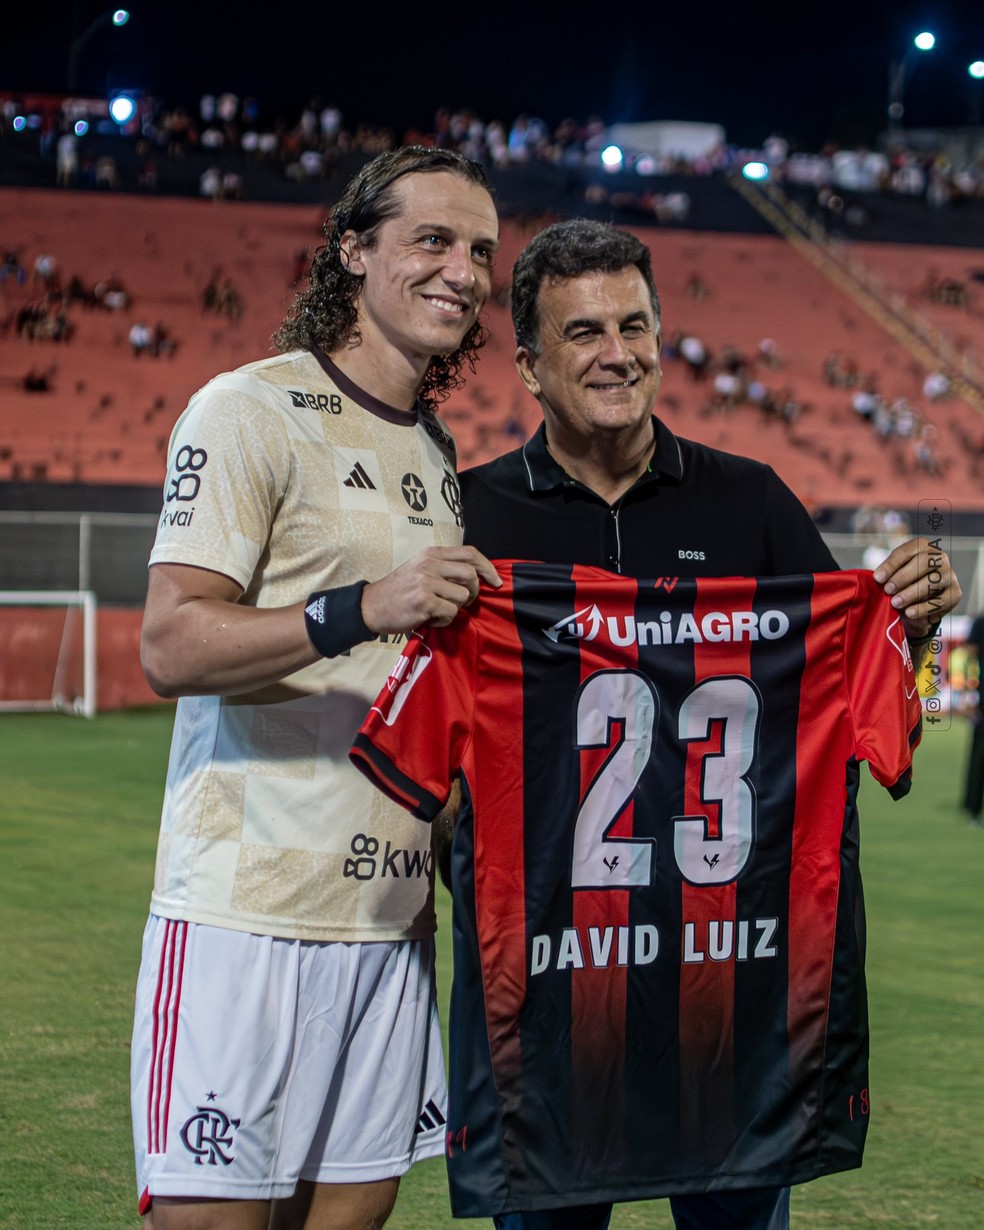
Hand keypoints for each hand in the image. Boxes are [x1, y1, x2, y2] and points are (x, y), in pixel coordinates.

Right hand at [361, 546, 500, 634]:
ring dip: (456, 608)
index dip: (487, 567)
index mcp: (431, 554)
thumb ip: (444, 569)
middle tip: (463, 602)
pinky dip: (444, 620)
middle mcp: (429, 564)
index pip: (470, 553)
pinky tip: (430, 618)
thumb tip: (477, 576)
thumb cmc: (399, 591)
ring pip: (463, 596)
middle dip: (474, 592)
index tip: (496, 581)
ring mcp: (426, 582)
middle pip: (471, 574)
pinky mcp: (424, 601)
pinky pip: (451, 612)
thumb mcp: (420, 569)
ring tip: (438, 610)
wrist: (371, 607)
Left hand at [872, 537, 960, 639]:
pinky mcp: (955, 593)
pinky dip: (922, 608)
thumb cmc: (902, 584)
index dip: (891, 565)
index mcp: (922, 546)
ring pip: (932, 582)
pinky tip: (909, 612)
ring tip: (895, 603)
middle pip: (923, 562)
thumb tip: (878, 578)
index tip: (877, 578)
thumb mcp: (893, 575)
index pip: (906, 552)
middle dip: (903, 577)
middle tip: (888, 590)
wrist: (918, 605)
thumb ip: (887, 574)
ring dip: (911, 593)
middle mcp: (940, 557)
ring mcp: (950, 574)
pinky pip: (940, 601)